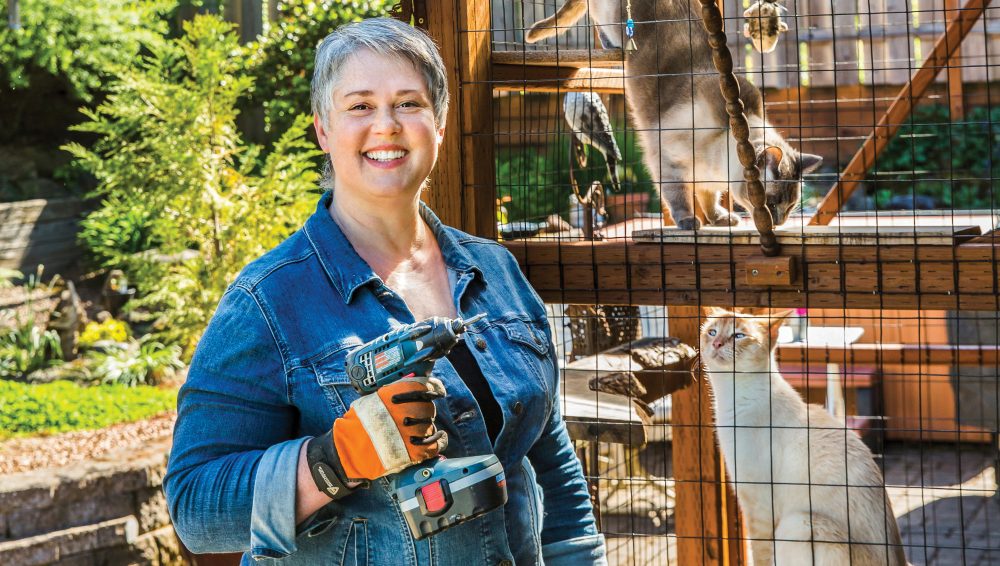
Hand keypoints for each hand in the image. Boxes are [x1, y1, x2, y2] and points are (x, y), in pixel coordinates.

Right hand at [332, 375, 447, 480]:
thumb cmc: (359, 422)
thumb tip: (411, 383)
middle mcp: (408, 411)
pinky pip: (436, 444)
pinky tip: (439, 439)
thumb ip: (394, 391)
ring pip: (430, 426)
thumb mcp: (374, 397)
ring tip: (414, 431)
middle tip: (414, 417)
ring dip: (425, 427)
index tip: (438, 390)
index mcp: (398, 395)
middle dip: (424, 411)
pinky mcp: (415, 451)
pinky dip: (440, 442)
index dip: (434, 388)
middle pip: (429, 407)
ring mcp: (413, 431)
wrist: (350, 447)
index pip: (425, 386)